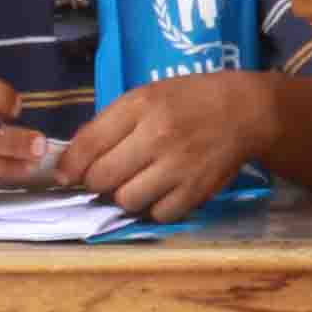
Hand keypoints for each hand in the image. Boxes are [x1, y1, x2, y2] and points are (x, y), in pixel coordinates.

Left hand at [59, 70, 277, 223]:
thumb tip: (73, 162)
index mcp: (141, 106)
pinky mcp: (197, 191)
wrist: (245, 111)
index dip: (70, 165)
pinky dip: (153, 208)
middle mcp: (158, 136)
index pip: (89, 143)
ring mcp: (179, 166)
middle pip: (102, 178)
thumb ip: (109, 124)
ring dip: (124, 196)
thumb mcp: (146, 96)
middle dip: (96, 182)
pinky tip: (158, 193)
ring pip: (127, 200)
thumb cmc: (189, 100)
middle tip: (105, 178)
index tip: (65, 175)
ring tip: (133, 184)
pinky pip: (158, 215)